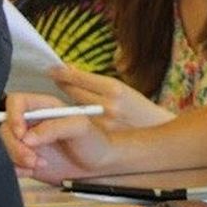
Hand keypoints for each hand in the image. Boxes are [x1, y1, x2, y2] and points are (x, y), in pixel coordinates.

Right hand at [0, 91, 115, 182]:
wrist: (98, 166)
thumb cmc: (96, 142)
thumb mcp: (81, 128)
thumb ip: (55, 127)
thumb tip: (28, 137)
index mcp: (45, 107)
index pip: (17, 102)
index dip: (14, 115)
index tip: (21, 133)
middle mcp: (32, 122)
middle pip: (5, 126)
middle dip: (15, 144)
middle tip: (31, 157)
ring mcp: (27, 140)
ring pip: (3, 145)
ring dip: (15, 157)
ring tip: (37, 164)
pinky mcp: (24, 157)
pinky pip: (7, 161)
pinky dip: (15, 168)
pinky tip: (32, 171)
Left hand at [52, 66, 174, 128]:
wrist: (156, 133)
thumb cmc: (139, 109)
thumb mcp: (123, 90)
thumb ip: (96, 82)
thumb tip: (70, 69)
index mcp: (114, 89)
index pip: (79, 78)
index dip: (62, 73)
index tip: (51, 69)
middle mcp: (107, 105)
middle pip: (72, 91)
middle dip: (63, 84)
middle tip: (54, 78)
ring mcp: (101, 122)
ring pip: (73, 107)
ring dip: (68, 101)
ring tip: (67, 97)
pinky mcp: (98, 137)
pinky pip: (79, 122)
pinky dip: (75, 118)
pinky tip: (74, 116)